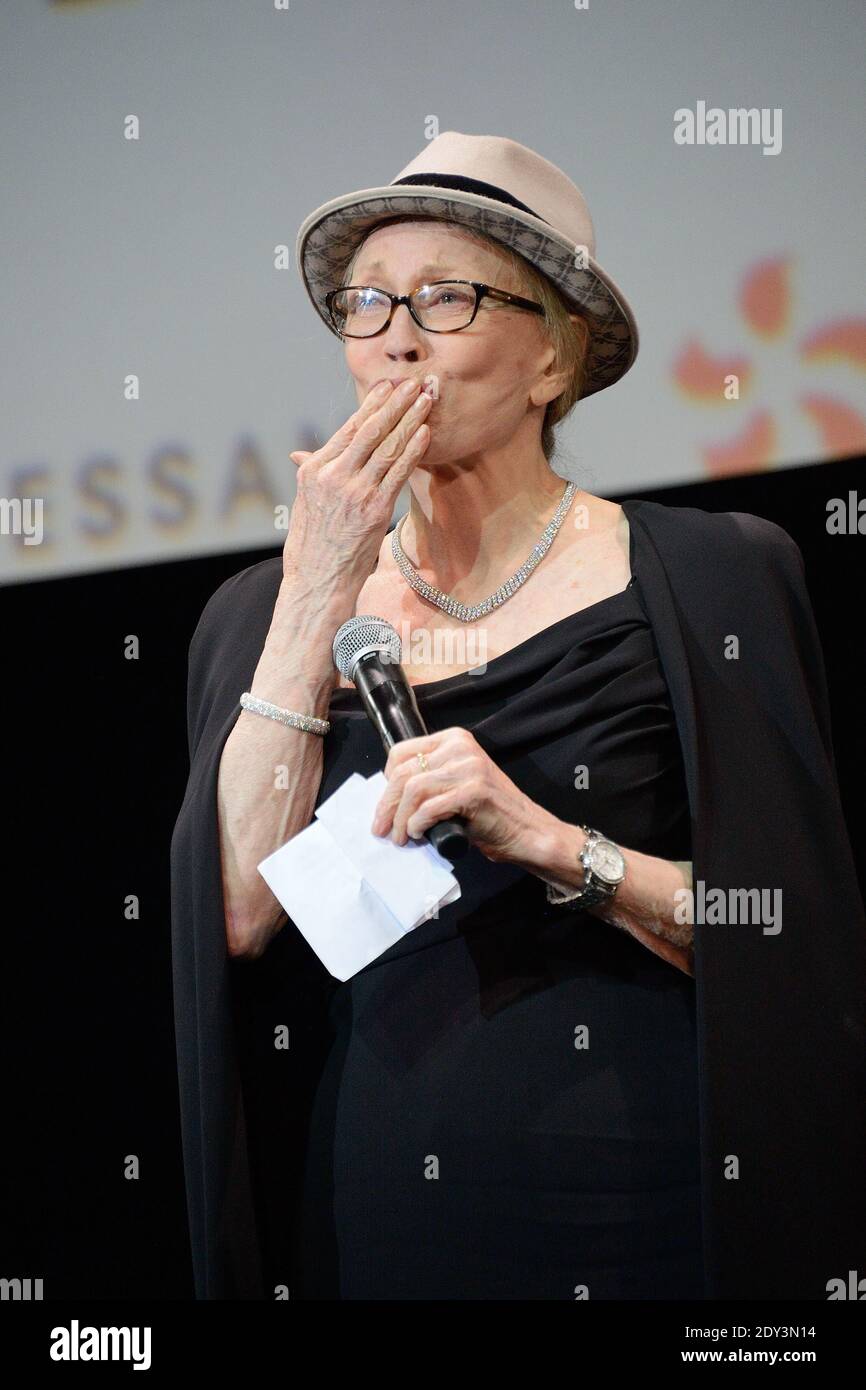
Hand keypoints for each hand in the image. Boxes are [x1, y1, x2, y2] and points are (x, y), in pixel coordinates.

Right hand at [284, 378, 432, 588]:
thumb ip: (311, 473)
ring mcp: (355, 491)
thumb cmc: (311, 545)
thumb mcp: (303, 503)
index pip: (348, 429)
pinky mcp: (374, 509)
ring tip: (426, 400)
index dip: (372, 405)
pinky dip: (413, 450)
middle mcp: (333, 475)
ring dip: (410, 420)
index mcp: (314, 469)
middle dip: (395, 403)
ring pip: (388, 447)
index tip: (388, 386)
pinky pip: (399, 472)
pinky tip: (425, 432)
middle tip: (414, 383)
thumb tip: (301, 455)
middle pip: (370, 431)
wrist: (318, 580)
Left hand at [370, 727, 551, 866]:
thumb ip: (431, 778)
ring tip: (401, 837)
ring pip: (413, 790)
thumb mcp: (456, 783)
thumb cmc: (489, 812)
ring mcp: (469, 767)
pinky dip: (417, 824)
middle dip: (387, 804)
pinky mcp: (474, 791)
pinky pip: (430, 807)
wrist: (526, 830)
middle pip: (403, 772)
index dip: (386, 780)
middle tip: (382, 828)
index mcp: (454, 739)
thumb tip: (389, 795)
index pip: (402, 751)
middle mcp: (461, 747)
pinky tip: (419, 834)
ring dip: (401, 819)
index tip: (384, 804)